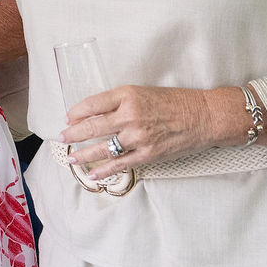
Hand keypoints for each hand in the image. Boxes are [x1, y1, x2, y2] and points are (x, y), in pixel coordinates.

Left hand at [66, 85, 233, 176]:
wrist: (205, 116)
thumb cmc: (176, 102)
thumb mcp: (143, 92)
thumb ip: (120, 102)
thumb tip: (95, 113)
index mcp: (127, 96)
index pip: (92, 104)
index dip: (76, 112)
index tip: (68, 118)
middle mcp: (130, 116)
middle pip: (91, 127)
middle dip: (72, 134)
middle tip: (62, 138)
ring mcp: (138, 137)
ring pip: (101, 148)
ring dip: (82, 155)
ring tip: (71, 158)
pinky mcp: (147, 155)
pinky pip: (119, 164)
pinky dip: (103, 170)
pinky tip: (92, 173)